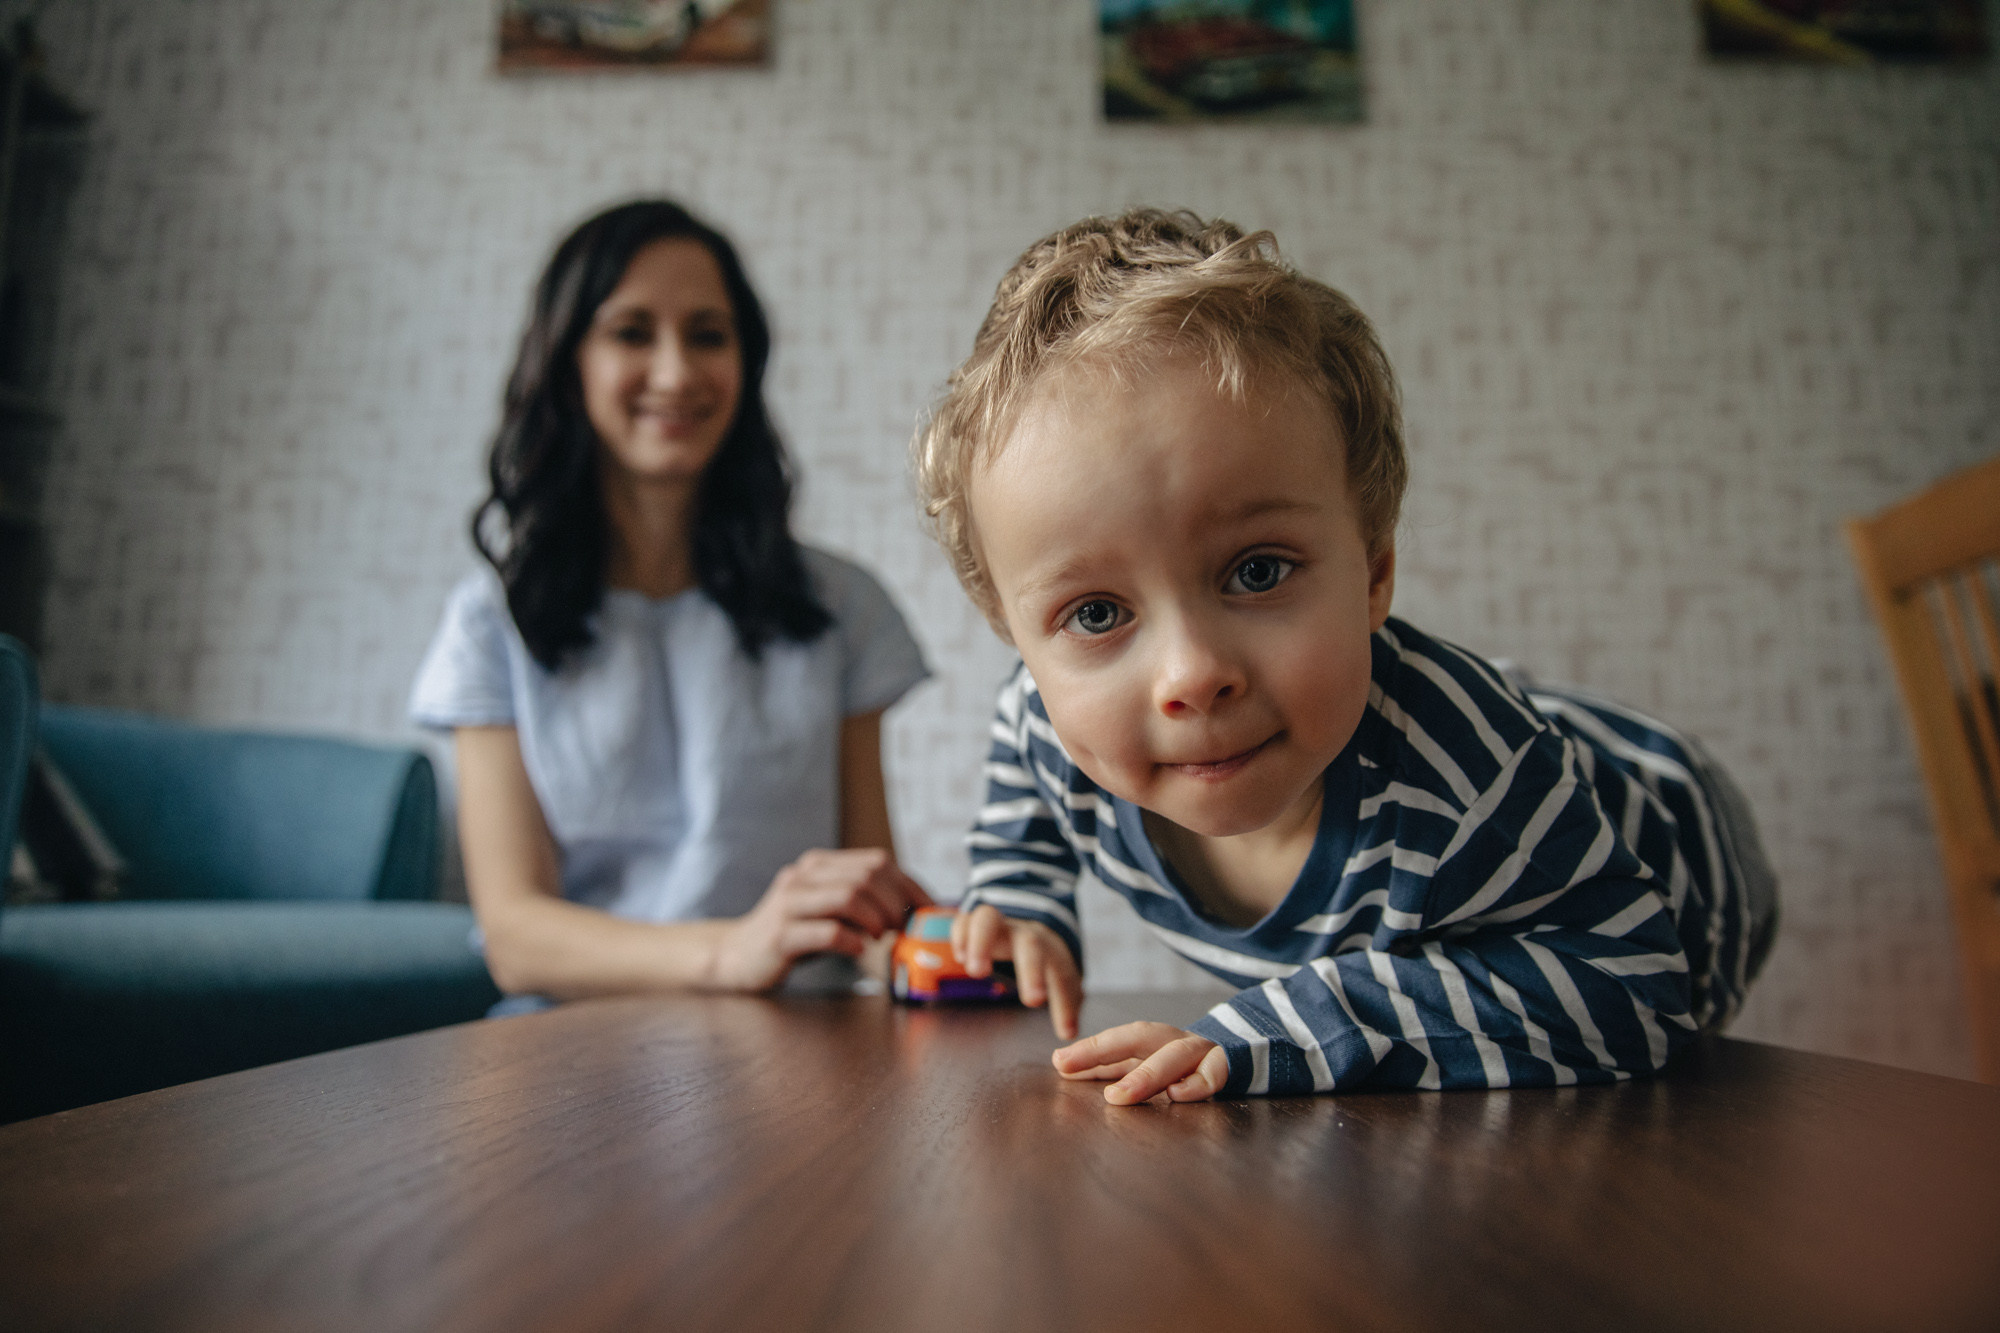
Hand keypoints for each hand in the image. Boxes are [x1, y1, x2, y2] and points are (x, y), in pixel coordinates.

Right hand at [706, 848, 931, 991]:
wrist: (736, 957)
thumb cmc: (793, 936)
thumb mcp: (827, 911)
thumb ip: (860, 903)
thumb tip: (914, 910)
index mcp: (818, 865)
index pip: (877, 862)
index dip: (910, 885)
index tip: (927, 910)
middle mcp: (803, 876)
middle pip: (866, 876)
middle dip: (895, 904)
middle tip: (901, 929)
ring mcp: (789, 904)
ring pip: (849, 897)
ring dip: (876, 920)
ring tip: (880, 937)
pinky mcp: (781, 935)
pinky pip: (827, 931)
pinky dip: (852, 941)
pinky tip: (857, 950)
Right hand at [950, 903, 1082, 1039]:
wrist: (1030, 927)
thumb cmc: (1044, 960)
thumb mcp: (1060, 980)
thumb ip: (1065, 1006)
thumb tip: (1069, 1033)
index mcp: (1050, 952)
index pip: (1060, 973)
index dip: (1063, 1002)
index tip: (1049, 1016)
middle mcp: (1024, 936)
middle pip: (1030, 944)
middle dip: (1030, 969)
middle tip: (1032, 1001)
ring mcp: (999, 927)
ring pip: (990, 919)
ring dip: (981, 943)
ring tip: (976, 971)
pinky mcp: (974, 925)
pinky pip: (965, 921)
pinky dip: (961, 935)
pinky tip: (959, 956)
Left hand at [1053, 1021, 1229, 1104]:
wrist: (1257, 1052)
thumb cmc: (1191, 1064)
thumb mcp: (1152, 1064)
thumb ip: (1113, 1068)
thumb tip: (1063, 1066)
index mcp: (1155, 1041)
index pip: (1115, 1041)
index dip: (1087, 1051)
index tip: (1058, 1063)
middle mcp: (1174, 1040)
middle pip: (1137, 1038)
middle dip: (1102, 1051)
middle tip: (1067, 1066)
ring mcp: (1203, 1051)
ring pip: (1173, 1056)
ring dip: (1145, 1075)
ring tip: (1118, 1095)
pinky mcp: (1230, 1066)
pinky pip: (1214, 1072)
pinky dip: (1196, 1083)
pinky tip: (1178, 1095)